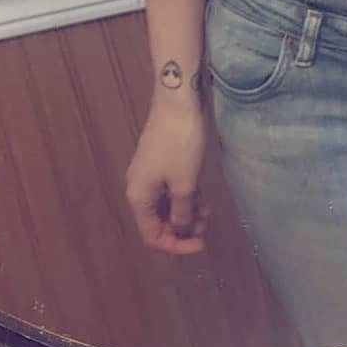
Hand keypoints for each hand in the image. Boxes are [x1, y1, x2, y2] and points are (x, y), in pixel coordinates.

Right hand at [125, 101, 208, 253]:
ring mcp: (150, 173)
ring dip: (186, 212)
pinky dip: (185, 197)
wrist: (177, 101)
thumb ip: (182, 213)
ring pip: (166, 205)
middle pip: (158, 221)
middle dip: (182, 228)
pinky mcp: (161, 161)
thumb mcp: (185, 183)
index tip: (202, 243)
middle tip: (206, 225)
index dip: (176, 245)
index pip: (153, 236)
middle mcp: (139, 187)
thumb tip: (180, 230)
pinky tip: (202, 196)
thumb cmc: (180, 144)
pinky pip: (170, 189)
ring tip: (207, 211)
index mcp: (139, 197)